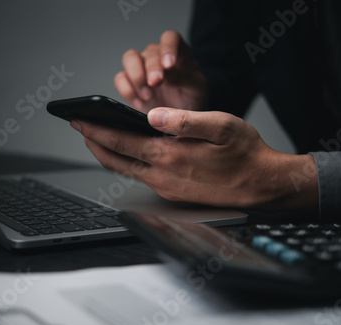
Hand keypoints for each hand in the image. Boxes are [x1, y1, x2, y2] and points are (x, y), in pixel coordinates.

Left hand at [71, 108, 318, 212]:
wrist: (261, 184)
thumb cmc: (244, 153)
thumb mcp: (220, 125)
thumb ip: (184, 119)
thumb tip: (153, 115)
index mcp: (169, 155)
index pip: (120, 142)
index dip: (96, 130)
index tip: (79, 120)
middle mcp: (162, 175)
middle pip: (115, 160)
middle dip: (94, 143)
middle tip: (81, 129)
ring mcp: (166, 187)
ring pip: (126, 171)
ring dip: (108, 155)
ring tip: (98, 140)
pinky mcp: (173, 193)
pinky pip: (141, 177)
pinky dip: (127, 164)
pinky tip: (128, 154)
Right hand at [114, 30, 206, 112]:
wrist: (178, 116)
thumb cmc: (189, 97)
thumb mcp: (196, 89)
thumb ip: (185, 78)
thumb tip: (167, 73)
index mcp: (178, 53)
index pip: (170, 38)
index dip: (168, 47)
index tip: (169, 64)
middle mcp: (157, 56)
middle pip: (150, 53)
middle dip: (152, 68)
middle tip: (155, 82)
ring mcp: (141, 68)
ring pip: (129, 58)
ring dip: (136, 76)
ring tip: (147, 95)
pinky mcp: (129, 82)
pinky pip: (120, 79)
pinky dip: (128, 91)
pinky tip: (140, 102)